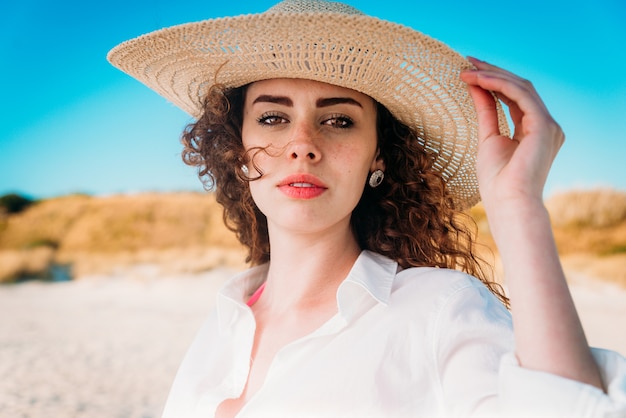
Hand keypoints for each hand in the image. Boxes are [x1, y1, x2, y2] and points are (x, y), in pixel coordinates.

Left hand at [460, 57, 563, 208]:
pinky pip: (521, 95)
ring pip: (521, 87)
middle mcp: (544, 125)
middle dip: (492, 72)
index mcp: (533, 130)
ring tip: (467, 70)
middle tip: (467, 62)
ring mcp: (548, 125)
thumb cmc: (497, 182)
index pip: (513, 97)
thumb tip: (476, 86)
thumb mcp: (487, 139)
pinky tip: (479, 80)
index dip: (492, 81)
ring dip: (492, 76)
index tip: (469, 71)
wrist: (509, 204)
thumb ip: (486, 112)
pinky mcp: (544, 126)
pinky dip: (499, 85)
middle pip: (519, 88)